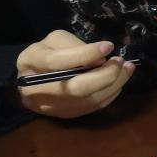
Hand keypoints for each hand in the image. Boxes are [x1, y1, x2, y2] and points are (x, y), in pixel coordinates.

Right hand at [16, 29, 134, 118]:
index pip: (57, 61)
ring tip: (126, 69)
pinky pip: (93, 107)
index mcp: (29, 62)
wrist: (34, 77)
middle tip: (120, 61)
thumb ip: (75, 46)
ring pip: (88, 101)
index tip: (108, 46)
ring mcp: (50, 107)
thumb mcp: (56, 40)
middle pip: (75, 88)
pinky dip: (110, 94)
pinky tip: (118, 81)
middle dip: (104, 74)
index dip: (85, 54)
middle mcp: (36, 90)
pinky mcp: (65, 115)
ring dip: (113, 84)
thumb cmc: (47, 53)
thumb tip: (100, 60)